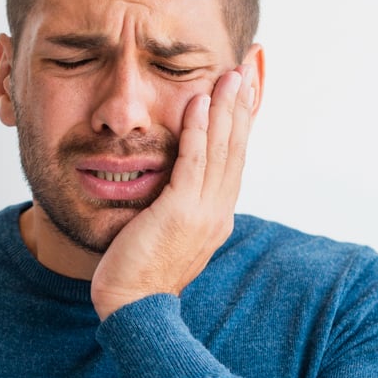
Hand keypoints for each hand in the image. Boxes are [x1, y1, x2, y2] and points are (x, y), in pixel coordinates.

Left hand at [91, 66, 255, 319]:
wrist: (132, 308)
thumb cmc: (140, 273)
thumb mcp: (168, 235)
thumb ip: (177, 208)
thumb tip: (174, 188)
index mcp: (215, 216)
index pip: (232, 160)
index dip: (239, 124)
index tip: (241, 92)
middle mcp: (218, 211)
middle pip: (236, 149)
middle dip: (241, 106)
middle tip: (245, 69)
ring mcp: (203, 212)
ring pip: (222, 150)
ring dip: (226, 109)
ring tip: (229, 74)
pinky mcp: (181, 212)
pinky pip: (194, 162)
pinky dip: (199, 131)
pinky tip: (198, 103)